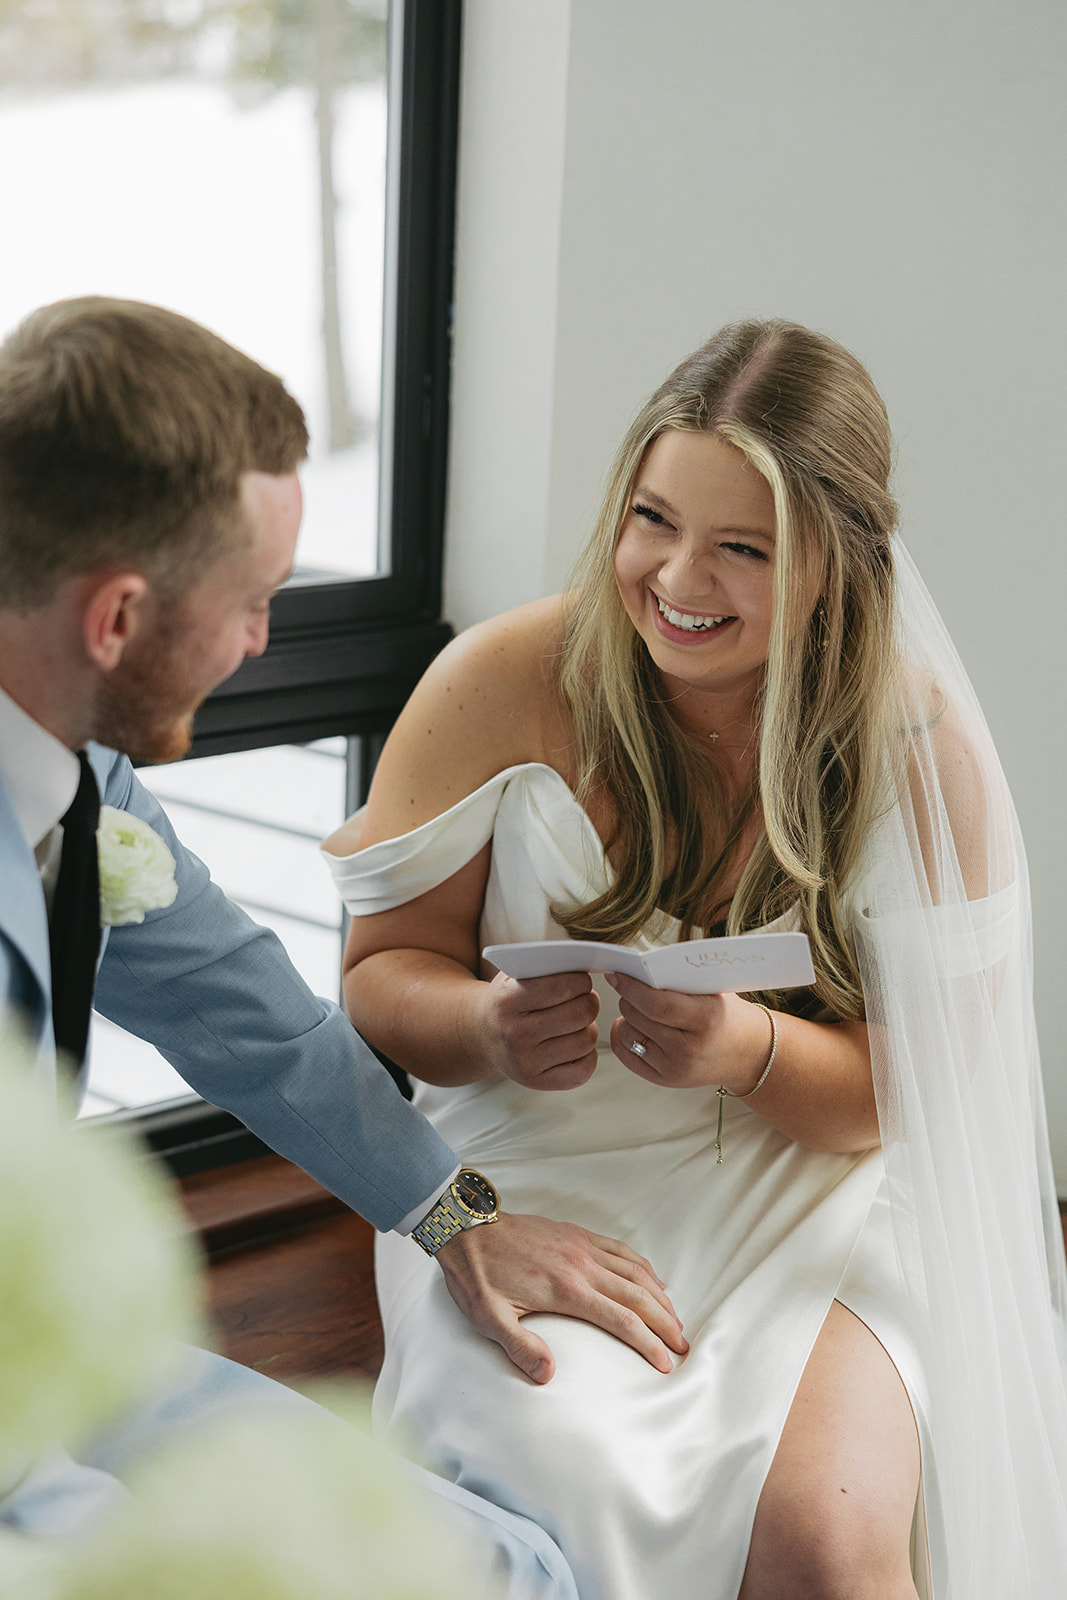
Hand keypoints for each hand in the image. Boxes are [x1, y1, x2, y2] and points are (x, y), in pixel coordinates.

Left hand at [435, 1212, 687, 1381]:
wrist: (468, 1227)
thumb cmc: (477, 1275)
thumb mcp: (489, 1317)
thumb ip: (520, 1347)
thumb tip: (548, 1377)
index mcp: (566, 1289)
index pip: (621, 1320)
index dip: (648, 1343)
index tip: (666, 1362)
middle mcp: (582, 1265)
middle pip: (638, 1295)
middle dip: (665, 1322)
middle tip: (683, 1345)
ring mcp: (582, 1246)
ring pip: (635, 1270)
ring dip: (659, 1295)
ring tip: (675, 1318)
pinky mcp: (577, 1234)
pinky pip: (620, 1249)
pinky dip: (642, 1265)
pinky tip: (651, 1279)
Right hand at [473, 970, 599, 1089]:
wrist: (482, 1035)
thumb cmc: (508, 999)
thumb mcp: (514, 976)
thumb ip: (544, 966)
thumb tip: (585, 964)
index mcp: (508, 1001)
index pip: (560, 986)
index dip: (580, 980)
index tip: (581, 980)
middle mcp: (515, 1034)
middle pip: (580, 1013)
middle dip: (589, 1001)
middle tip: (584, 998)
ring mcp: (525, 1062)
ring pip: (586, 1040)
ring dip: (588, 1027)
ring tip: (576, 1021)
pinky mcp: (536, 1082)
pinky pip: (583, 1070)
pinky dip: (587, 1055)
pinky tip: (574, 1043)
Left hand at [606, 973, 772, 1090]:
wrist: (747, 1053)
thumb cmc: (726, 1014)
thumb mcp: (714, 991)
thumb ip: (679, 980)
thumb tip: (636, 968)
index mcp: (706, 1020)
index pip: (658, 1005)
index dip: (632, 988)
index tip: (617, 975)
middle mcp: (690, 1049)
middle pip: (640, 1018)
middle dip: (628, 998)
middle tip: (630, 987)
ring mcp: (676, 1069)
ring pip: (629, 1035)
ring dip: (626, 1017)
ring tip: (637, 1008)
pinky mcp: (665, 1080)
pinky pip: (627, 1056)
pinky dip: (622, 1037)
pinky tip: (630, 1025)